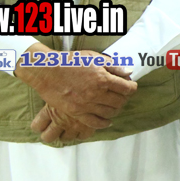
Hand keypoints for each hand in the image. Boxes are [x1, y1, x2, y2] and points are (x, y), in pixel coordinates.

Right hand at [17, 43, 136, 142]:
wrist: (47, 70)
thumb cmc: (71, 61)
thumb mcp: (94, 57)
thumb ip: (113, 66)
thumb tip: (129, 72)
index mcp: (103, 79)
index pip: (127, 88)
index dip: (132, 87)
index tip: (130, 86)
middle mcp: (96, 94)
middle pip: (120, 102)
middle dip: (124, 98)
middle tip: (122, 95)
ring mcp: (86, 105)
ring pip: (110, 113)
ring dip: (116, 110)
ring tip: (114, 105)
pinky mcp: (76, 112)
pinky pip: (94, 123)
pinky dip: (104, 123)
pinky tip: (107, 121)